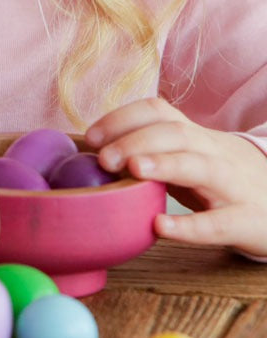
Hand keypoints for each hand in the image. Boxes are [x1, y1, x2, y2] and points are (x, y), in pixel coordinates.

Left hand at [86, 98, 266, 256]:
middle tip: (103, 159)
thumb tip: (94, 154)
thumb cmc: (221, 181)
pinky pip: (218, 223)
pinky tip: (160, 226)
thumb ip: (151, 153)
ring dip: (164, 164)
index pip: (158, 111)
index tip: (90, 137)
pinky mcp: (247, 221)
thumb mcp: (189, 159)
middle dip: (136, 140)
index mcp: (195, 136)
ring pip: (200, 166)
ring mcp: (233, 186)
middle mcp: (214, 153)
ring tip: (132, 170)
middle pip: (176, 134)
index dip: (122, 118)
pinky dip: (189, 226)